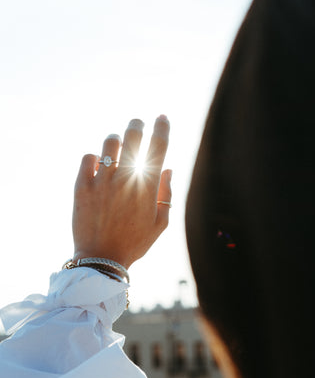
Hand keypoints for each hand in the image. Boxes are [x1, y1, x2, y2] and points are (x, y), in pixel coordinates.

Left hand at [72, 115, 171, 268]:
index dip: (162, 128)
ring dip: (116, 141)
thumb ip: (166, 194)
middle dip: (137, 125)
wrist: (101, 259)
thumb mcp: (160, 223)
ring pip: (109, 142)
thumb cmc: (134, 243)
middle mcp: (125, 179)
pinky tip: (98, 165)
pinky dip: (95, 157)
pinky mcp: (82, 186)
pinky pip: (88, 157)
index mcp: (147, 187)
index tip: (162, 118)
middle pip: (133, 136)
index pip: (158, 148)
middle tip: (137, 124)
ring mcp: (102, 181)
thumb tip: (168, 168)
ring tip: (117, 148)